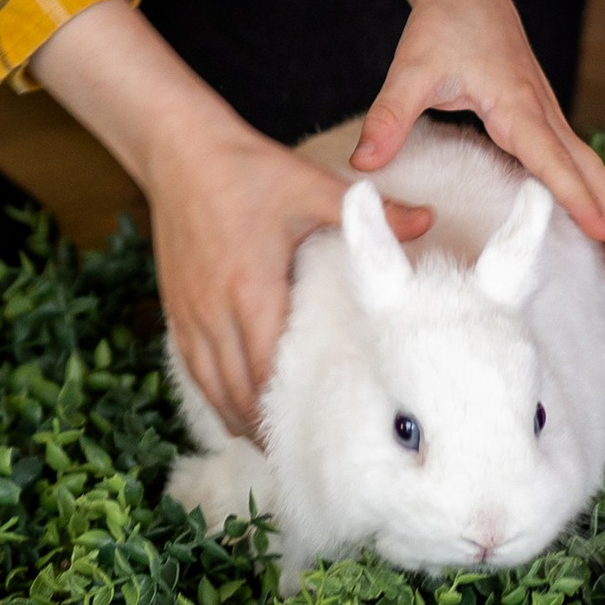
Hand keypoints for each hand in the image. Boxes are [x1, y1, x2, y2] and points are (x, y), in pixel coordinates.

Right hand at [31, 0, 428, 432]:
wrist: (178, 148)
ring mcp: (190, 311)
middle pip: (238, 391)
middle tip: (302, 455)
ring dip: (239, 418)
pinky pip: (193, 366)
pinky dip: (214, 394)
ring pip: (211, 385)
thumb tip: (428, 222)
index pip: (267, 370)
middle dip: (267, 428)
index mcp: (252, 288)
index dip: (289, 411)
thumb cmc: (246, 168)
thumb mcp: (309, 186)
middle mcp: (215, 309)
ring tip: (271, 445)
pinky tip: (233, 408)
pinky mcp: (176, 304)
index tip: (318, 438)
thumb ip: (369, 213)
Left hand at [352, 0, 604, 295]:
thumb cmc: (442, 24)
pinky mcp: (544, 123)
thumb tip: (362, 167)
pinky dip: (600, 205)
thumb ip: (388, 116)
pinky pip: (580, 170)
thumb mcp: (409, 68)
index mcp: (517, 105)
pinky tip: (601, 238)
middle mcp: (544, 116)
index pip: (553, 159)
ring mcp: (549, 120)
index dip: (575, 198)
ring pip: (597, 177)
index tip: (602, 235)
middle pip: (597, 179)